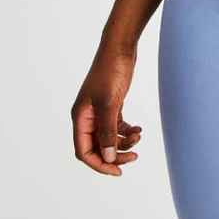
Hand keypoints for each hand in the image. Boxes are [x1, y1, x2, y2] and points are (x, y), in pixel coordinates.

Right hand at [71, 41, 142, 176]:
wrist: (120, 46)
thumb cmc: (111, 71)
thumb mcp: (109, 103)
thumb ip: (107, 131)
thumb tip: (107, 157)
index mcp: (80, 118)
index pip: (84, 151)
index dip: (99, 164)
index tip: (118, 171)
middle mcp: (87, 116)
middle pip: (97, 147)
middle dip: (114, 154)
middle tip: (134, 157)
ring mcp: (99, 110)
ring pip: (109, 137)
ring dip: (123, 142)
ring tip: (139, 136)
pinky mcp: (111, 103)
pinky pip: (117, 126)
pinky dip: (127, 130)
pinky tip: (138, 128)